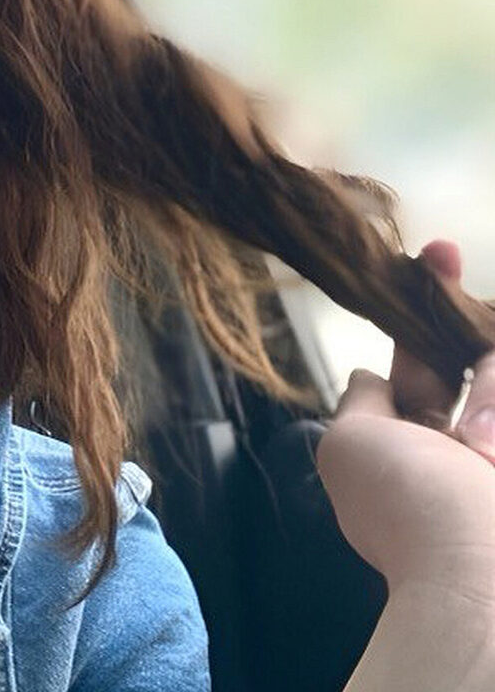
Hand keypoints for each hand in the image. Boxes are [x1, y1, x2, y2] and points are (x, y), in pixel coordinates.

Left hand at [316, 240, 494, 599]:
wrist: (480, 578)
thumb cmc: (405, 508)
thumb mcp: (351, 445)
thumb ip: (362, 404)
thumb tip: (367, 374)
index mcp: (418, 437)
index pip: (423, 358)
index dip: (426, 305)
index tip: (433, 255)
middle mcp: (471, 434)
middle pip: (473, 350)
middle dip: (458, 307)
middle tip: (441, 254)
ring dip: (488, 386)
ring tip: (482, 446)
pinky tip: (489, 447)